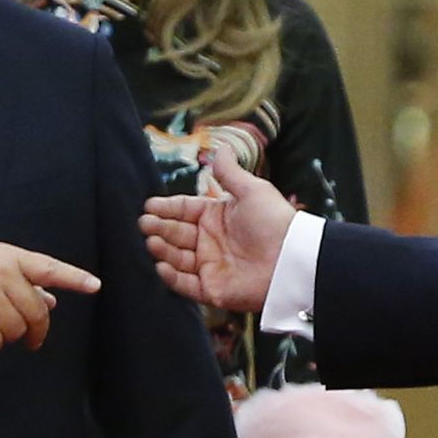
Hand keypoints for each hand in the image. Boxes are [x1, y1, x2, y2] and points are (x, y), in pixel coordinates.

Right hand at [0, 240, 99, 351]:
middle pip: (37, 311)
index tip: (95, 286)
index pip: (49, 268)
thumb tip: (51, 301)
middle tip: (32, 339)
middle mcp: (1, 273)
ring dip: (11, 336)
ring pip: (17, 329)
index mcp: (10, 257)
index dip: (74, 278)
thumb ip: (21, 279)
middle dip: (37, 329)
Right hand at [141, 149, 295, 311]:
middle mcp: (210, 241)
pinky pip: (185, 284)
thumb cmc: (275, 222)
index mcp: (217, 216)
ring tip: (152, 240)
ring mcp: (210, 265)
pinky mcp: (212, 290)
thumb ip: (230, 172)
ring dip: (162, 249)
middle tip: (144, 222)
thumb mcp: (252, 191)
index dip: (166, 207)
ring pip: (176, 257)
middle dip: (159, 227)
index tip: (149, 205)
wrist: (292, 260)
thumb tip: (221, 148)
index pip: (184, 209)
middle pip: (176, 233)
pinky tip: (161, 265)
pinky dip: (171, 277)